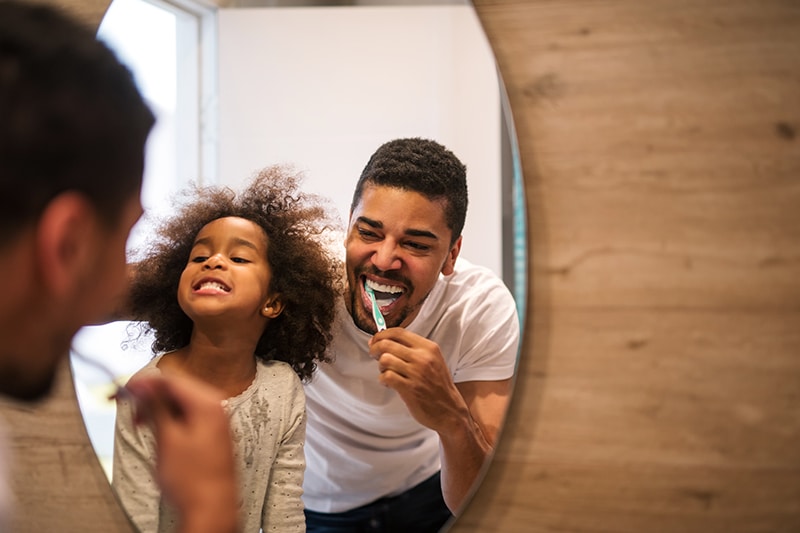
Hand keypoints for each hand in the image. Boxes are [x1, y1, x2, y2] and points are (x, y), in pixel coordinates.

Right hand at [125, 373, 239, 532]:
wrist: (211, 508)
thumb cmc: (192, 480)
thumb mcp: (167, 439)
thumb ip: (155, 407)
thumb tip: (142, 386)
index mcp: (208, 403)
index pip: (171, 380)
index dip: (144, 383)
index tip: (124, 390)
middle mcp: (216, 407)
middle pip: (177, 388)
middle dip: (150, 396)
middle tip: (128, 407)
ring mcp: (216, 420)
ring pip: (181, 402)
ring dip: (158, 408)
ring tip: (140, 423)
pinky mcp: (212, 433)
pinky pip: (188, 415)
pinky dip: (170, 419)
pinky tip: (158, 430)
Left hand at [368, 328, 467, 432]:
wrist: (450, 410)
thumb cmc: (438, 385)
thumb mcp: (432, 360)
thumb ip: (413, 349)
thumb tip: (384, 340)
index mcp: (428, 347)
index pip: (398, 332)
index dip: (382, 334)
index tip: (375, 339)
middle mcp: (423, 358)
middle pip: (387, 344)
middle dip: (375, 348)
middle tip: (373, 354)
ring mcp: (416, 373)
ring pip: (385, 359)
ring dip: (380, 366)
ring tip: (385, 371)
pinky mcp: (409, 389)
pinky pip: (386, 376)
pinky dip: (383, 379)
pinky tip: (388, 383)